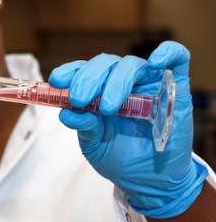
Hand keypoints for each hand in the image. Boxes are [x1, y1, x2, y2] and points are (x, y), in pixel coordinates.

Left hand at [49, 41, 207, 217]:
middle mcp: (121, 82)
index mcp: (98, 90)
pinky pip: (177, 59)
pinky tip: (156, 61)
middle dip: (88, 78)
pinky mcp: (175, 86)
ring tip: (107, 107)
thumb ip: (84, 126)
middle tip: (79, 99)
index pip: (83, 71)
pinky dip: (168, 53)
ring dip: (116, 81)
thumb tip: (65, 113)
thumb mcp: (94, 144)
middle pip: (105, 64)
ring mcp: (148, 82)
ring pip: (131, 64)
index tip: (56, 81)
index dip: (70, 71)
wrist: (149, 180)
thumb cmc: (119, 157)